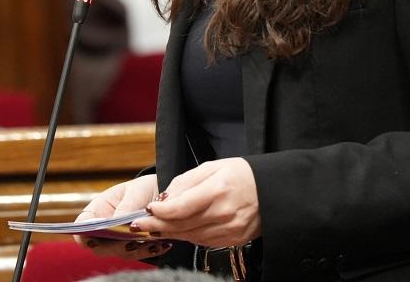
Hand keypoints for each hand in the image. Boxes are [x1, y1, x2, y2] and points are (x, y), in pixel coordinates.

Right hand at [75, 174, 171, 259]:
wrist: (161, 192)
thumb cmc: (142, 188)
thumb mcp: (134, 192)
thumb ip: (126, 207)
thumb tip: (118, 224)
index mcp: (98, 211)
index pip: (82, 226)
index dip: (83, 235)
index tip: (93, 238)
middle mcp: (105, 229)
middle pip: (99, 246)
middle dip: (113, 246)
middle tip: (129, 241)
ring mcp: (118, 240)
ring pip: (119, 253)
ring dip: (133, 250)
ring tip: (149, 242)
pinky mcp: (135, 246)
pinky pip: (137, 254)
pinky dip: (148, 251)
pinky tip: (160, 245)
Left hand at [131, 158, 260, 247]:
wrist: (272, 191)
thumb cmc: (242, 175)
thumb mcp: (213, 167)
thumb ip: (186, 181)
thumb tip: (165, 197)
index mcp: (218, 190)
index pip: (181, 207)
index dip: (160, 212)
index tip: (147, 209)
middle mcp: (223, 213)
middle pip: (181, 225)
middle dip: (157, 225)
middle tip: (138, 224)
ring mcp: (228, 230)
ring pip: (189, 236)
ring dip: (169, 233)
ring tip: (152, 228)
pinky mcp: (231, 240)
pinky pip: (202, 241)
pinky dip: (187, 236)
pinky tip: (177, 230)